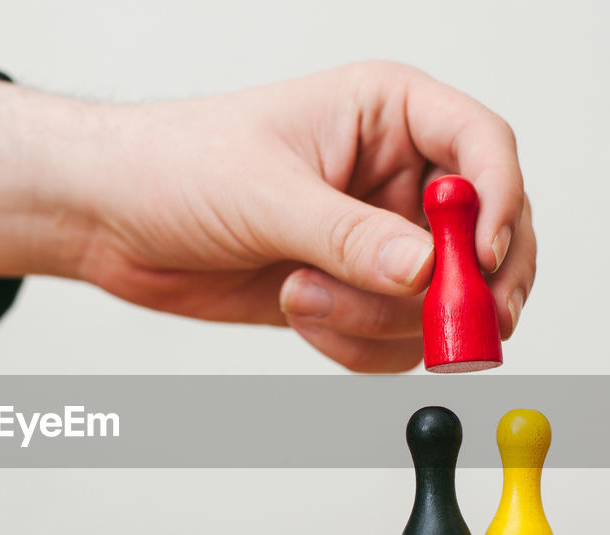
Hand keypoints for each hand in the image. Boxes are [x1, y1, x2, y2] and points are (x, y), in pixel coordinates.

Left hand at [0, 64, 533, 371]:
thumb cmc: (175, 166)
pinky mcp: (349, 290)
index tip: (480, 260)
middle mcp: (393, 175)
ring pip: (437, 300)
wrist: (111, 217)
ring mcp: (374, 238)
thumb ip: (351, 236)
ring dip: (380, 319)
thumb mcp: (265, 194)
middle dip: (464, 288)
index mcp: (386, 114)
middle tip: (453, 329)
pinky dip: (357, 344)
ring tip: (304, 297)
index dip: (497, 203)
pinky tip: (302, 315)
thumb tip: (426, 270)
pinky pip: (393, 336)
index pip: (482, 146)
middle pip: (482, 235)